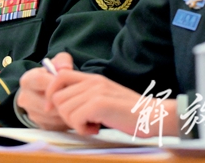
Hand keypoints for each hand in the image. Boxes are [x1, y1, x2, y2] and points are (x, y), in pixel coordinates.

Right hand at [17, 52, 74, 129]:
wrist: (45, 93)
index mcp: (27, 80)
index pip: (40, 80)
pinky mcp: (39, 125)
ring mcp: (31, 113)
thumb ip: (62, 61)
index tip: (68, 84)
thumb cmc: (52, 77)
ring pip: (52, 116)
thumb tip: (65, 68)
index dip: (57, 82)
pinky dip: (64, 120)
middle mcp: (24, 98)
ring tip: (73, 104)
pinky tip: (69, 112)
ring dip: (65, 111)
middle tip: (74, 96)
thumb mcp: (56, 64)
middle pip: (46, 102)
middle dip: (62, 100)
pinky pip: (55, 125)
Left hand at [48, 72, 177, 136]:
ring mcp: (96, 91)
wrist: (154, 116)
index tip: (52, 108)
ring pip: (65, 109)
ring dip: (75, 123)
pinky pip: (75, 118)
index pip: (59, 76)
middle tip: (84, 123)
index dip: (51, 92)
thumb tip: (62, 106)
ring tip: (93, 125)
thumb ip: (87, 96)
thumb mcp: (105, 97)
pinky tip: (96, 129)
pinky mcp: (100, 104)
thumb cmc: (130, 113)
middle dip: (66, 115)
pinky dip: (83, 129)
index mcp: (93, 79)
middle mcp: (93, 82)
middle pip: (58, 97)